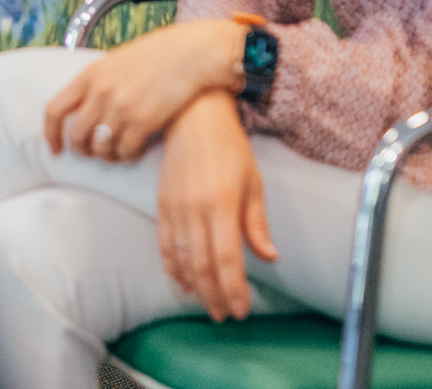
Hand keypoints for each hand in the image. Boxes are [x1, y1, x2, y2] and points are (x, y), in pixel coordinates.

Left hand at [44, 19, 246, 160]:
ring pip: (100, 148)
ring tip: (118, 150)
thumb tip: (82, 109)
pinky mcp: (143, 121)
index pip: (54, 110)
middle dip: (83, 150)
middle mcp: (100, 92)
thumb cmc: (157, 56)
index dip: (51, 134)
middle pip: (77, 136)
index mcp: (89, 75)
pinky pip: (125, 152)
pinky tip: (136, 148)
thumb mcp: (115, 62)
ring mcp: (121, 108)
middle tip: (94, 153)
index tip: (56, 148)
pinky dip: (128, 155)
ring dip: (107, 155)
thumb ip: (96, 83)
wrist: (190, 54)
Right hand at [157, 91, 277, 321]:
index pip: (227, 258)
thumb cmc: (229, 148)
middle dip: (214, 295)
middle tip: (226, 315)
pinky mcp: (162, 205)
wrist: (192, 117)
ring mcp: (174, 208)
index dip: (234, 289)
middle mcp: (195, 209)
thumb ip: (257, 224)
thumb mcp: (253, 183)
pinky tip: (183, 282)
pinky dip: (173, 267)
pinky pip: (165, 244)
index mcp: (222, 204)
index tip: (242, 310)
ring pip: (181, 260)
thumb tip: (269, 257)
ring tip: (208, 304)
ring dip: (195, 287)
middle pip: (202, 266)